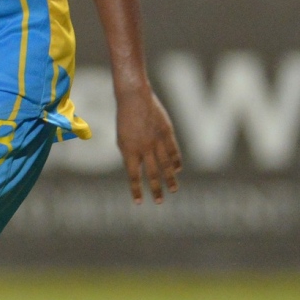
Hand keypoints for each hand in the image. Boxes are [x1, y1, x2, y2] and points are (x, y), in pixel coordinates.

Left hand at [115, 85, 181, 203]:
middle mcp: (144, 147)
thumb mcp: (122, 139)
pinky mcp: (167, 133)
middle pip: (152, 173)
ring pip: (166, 165)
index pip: (133, 176)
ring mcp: (156, 140)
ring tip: (173, 190)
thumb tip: (139, 169)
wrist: (133, 97)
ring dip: (170, 179)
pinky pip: (173, 151)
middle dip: (156, 189)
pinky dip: (176, 162)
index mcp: (129, 150)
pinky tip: (177, 170)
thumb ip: (130, 155)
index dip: (136, 190)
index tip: (139, 202)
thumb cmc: (125, 119)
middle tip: (160, 202)